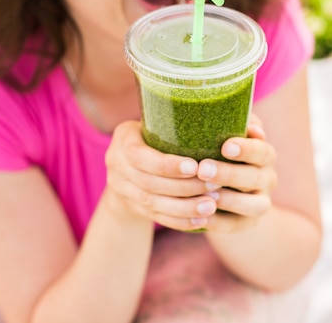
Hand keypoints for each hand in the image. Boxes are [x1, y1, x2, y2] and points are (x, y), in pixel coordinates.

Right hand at [104, 121, 218, 230]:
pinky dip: (179, 221)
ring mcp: (122, 189)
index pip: (139, 156)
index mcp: (123, 140)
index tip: (195, 167)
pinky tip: (201, 221)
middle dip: (184, 187)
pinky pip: (156, 217)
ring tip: (211, 206)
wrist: (126, 167)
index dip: (166, 165)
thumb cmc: (153, 136)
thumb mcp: (154, 124)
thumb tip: (215, 110)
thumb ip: (174, 121)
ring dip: (184, 207)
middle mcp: (116, 165)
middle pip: (149, 182)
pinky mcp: (132, 207)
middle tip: (214, 187)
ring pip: (153, 203)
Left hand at [197, 116, 277, 232]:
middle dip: (229, 173)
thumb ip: (231, 122)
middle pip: (255, 177)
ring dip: (229, 200)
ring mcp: (260, 203)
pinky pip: (236, 225)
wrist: (226, 189)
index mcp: (264, 154)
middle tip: (203, 169)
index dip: (246, 149)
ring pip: (253, 205)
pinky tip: (200, 217)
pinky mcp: (247, 223)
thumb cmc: (219, 151)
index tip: (226, 146)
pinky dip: (219, 224)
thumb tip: (243, 122)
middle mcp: (266, 178)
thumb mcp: (226, 134)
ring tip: (205, 194)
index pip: (261, 150)